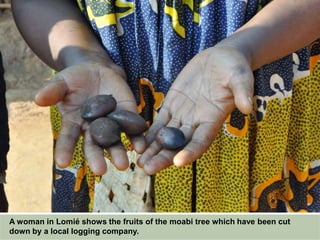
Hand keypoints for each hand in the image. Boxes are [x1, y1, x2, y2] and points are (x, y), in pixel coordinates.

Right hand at [35, 62, 145, 174]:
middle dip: (96, 157)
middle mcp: (92, 129)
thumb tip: (37, 99)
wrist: (98, 70)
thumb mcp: (63, 82)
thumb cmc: (76, 79)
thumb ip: (53, 91)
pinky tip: (141, 146)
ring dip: (119, 153)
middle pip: (93, 145)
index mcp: (74, 123)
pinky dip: (137, 138)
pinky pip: (132, 130)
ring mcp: (111, 124)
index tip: (62, 163)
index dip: (64, 150)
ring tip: (123, 165)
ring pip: (114, 142)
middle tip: (100, 171)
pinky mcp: (127, 117)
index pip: (68, 138)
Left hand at [138, 46, 253, 174]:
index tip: (178, 162)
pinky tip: (138, 141)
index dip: (191, 152)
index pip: (201, 140)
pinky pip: (159, 121)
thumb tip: (247, 107)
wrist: (220, 59)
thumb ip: (243, 91)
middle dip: (164, 157)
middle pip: (179, 144)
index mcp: (213, 119)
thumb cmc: (234, 67)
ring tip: (139, 161)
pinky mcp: (172, 104)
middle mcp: (196, 122)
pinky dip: (149, 132)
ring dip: (153, 149)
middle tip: (148, 169)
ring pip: (166, 136)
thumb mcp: (241, 76)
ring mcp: (183, 114)